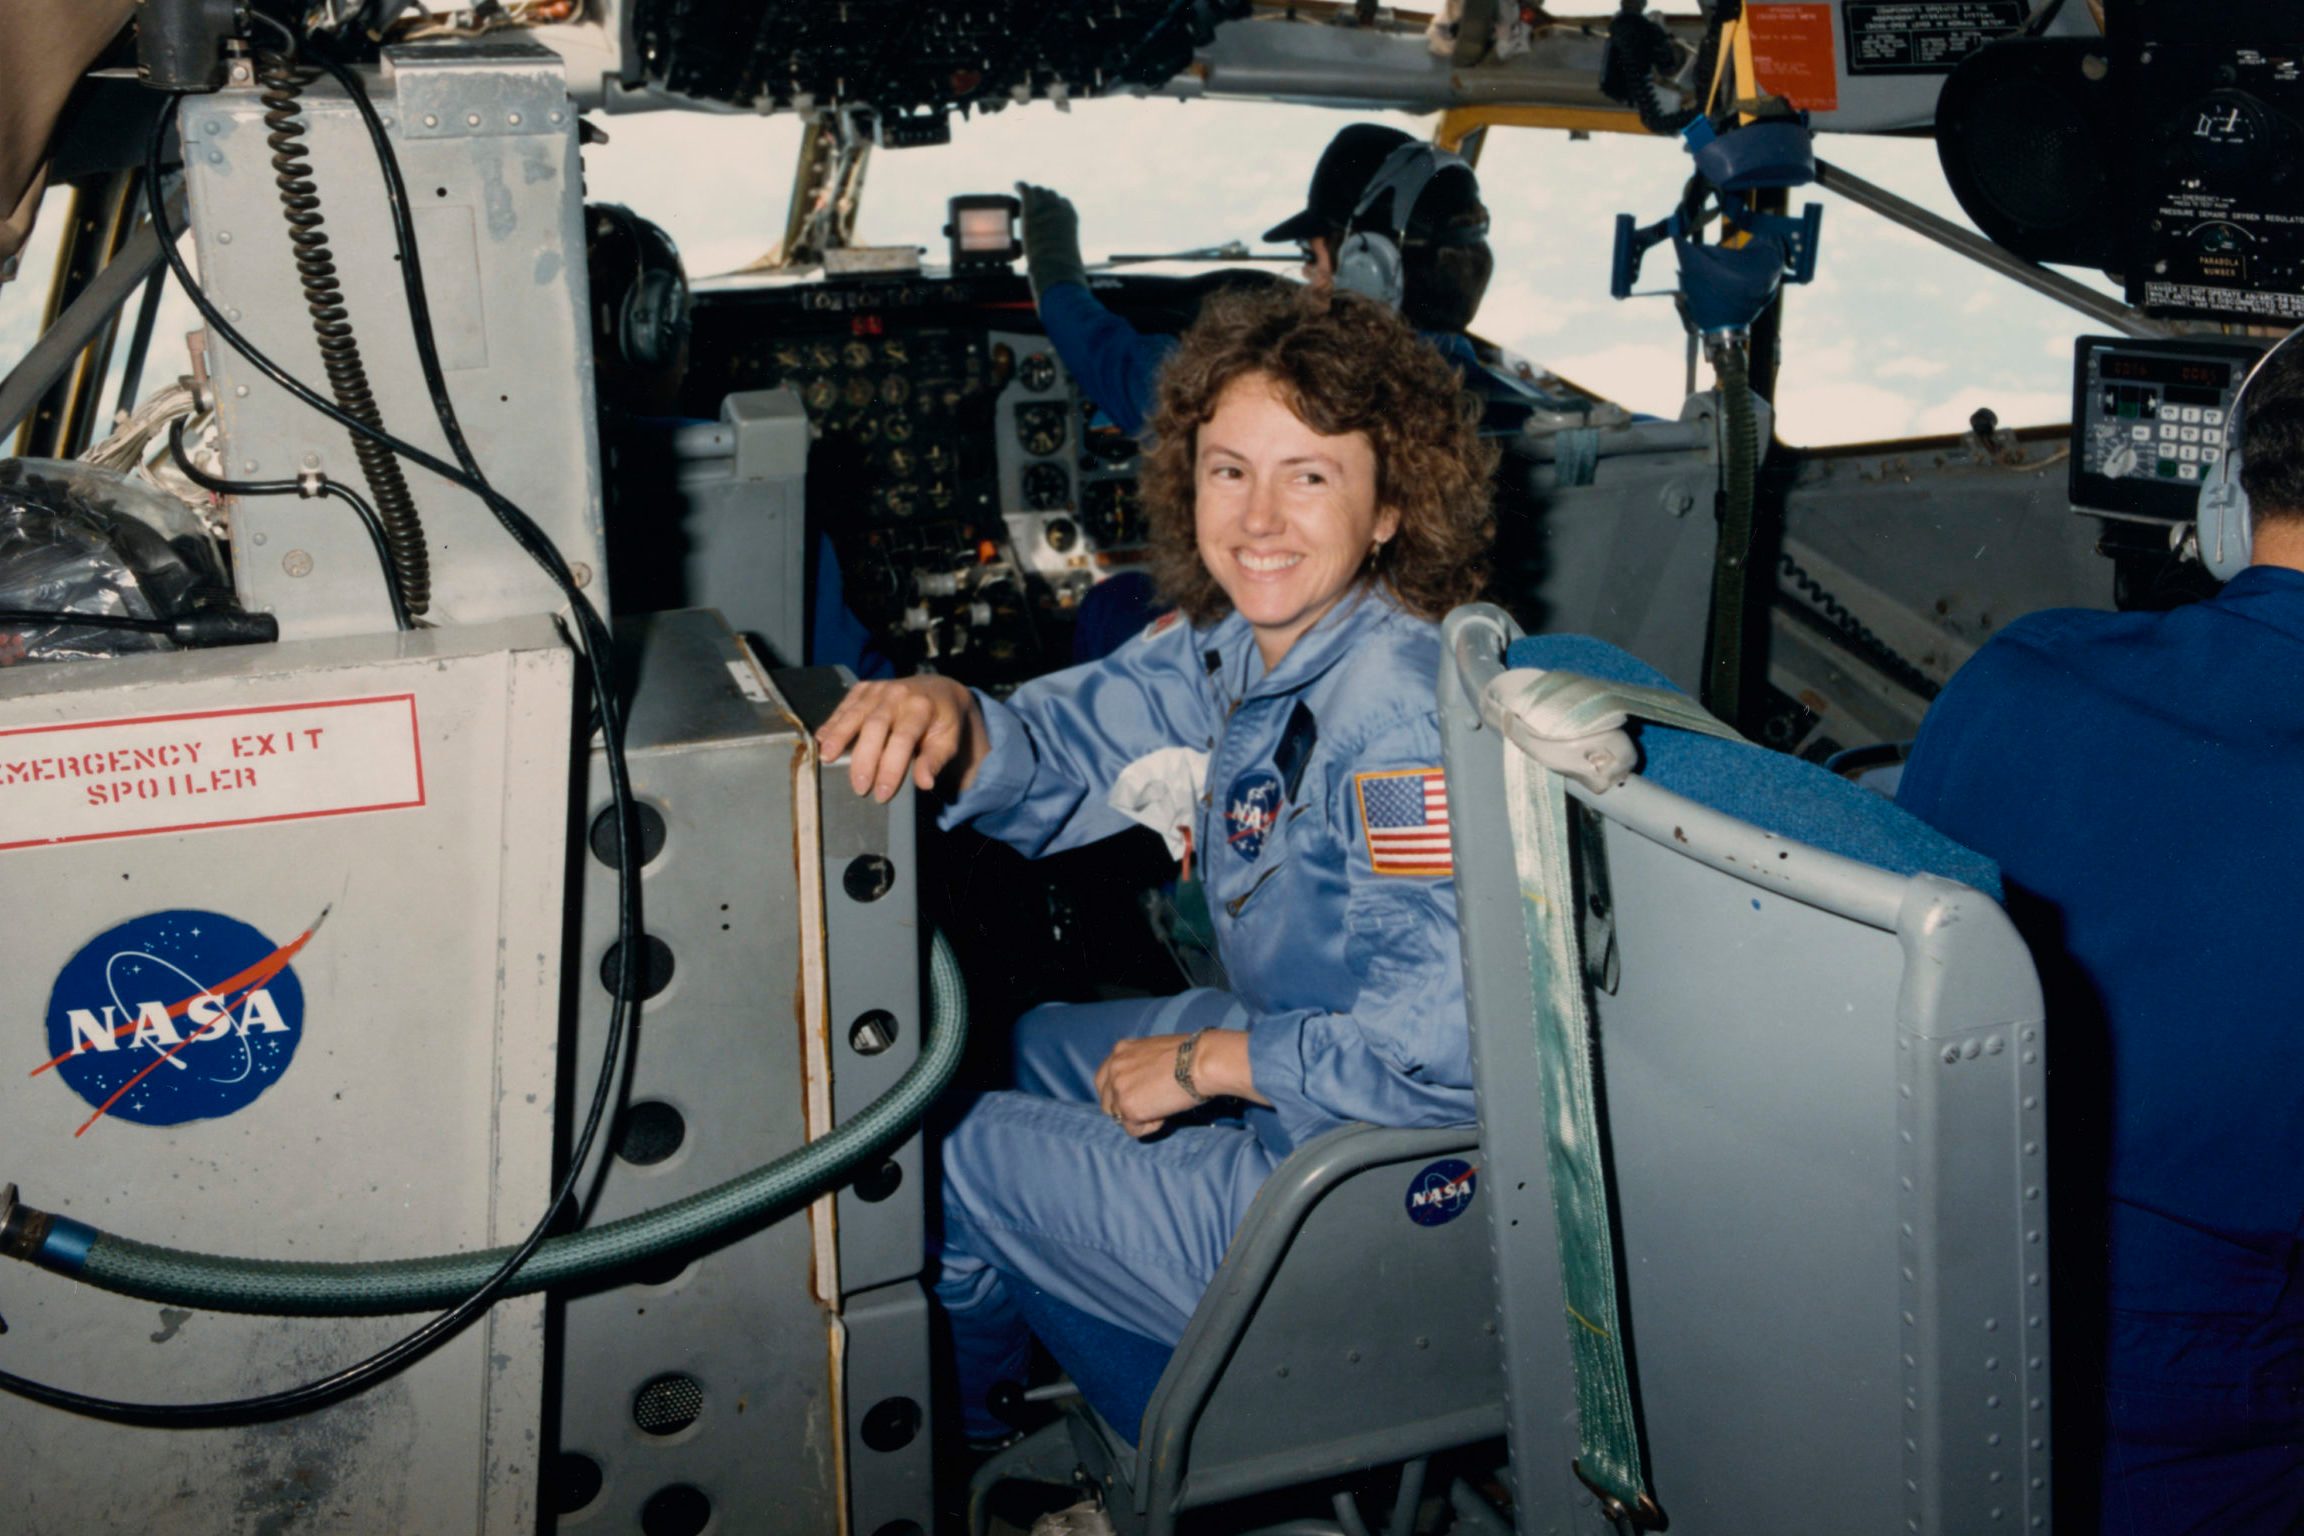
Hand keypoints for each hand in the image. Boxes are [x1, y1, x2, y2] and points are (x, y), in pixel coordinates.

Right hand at [815, 676, 989, 801]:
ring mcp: (879, 688)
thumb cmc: (943, 722)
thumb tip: (924, 783)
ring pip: (855, 713)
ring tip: (826, 759)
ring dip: (838, 736)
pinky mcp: (864, 688)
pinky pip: (846, 705)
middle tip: (859, 787)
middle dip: (864, 759)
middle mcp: (898, 694)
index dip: (891, 768)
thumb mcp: (948, 741)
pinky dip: (832, 722)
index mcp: (921, 708)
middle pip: (875, 726)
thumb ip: (935, 761)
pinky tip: (821, 739)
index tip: (882, 795)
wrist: (939, 689)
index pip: (902, 740)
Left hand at [1016, 181, 1087, 303]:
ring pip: (1038, 191)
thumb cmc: (1063, 268)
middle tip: (1033, 205)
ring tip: (1025, 197)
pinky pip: (1026, 189)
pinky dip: (1020, 186)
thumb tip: (1075, 277)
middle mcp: (1060, 208)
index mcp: (1071, 217)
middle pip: (1050, 195)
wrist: (1055, 265)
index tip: (1047, 211)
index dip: (1054, 207)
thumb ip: (1067, 256)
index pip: (1063, 203)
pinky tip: (1016, 185)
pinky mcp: (1032, 207)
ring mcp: (1045, 206)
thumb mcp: (1068, 258)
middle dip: (1042, 199)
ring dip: (1032, 195)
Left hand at [1093, 1028, 1261, 1138]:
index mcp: (1120, 1050)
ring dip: (1139, 1118)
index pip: (1103, 1078)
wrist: (1200, 1061)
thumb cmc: (1190, 1055)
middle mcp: (1114, 1068)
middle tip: (1150, 1108)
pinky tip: (1165, 1114)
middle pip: (1106, 1102)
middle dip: (1124, 1109)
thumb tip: (1142, 1084)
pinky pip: (1133, 1130)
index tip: (1135, 1098)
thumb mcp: (1155, 1051)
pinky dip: (1149, 1127)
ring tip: (1163, 1107)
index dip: (1117, 1093)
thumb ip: (1139, 1065)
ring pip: (1119, 1118)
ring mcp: (1119, 1088)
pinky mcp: (1129, 1108)